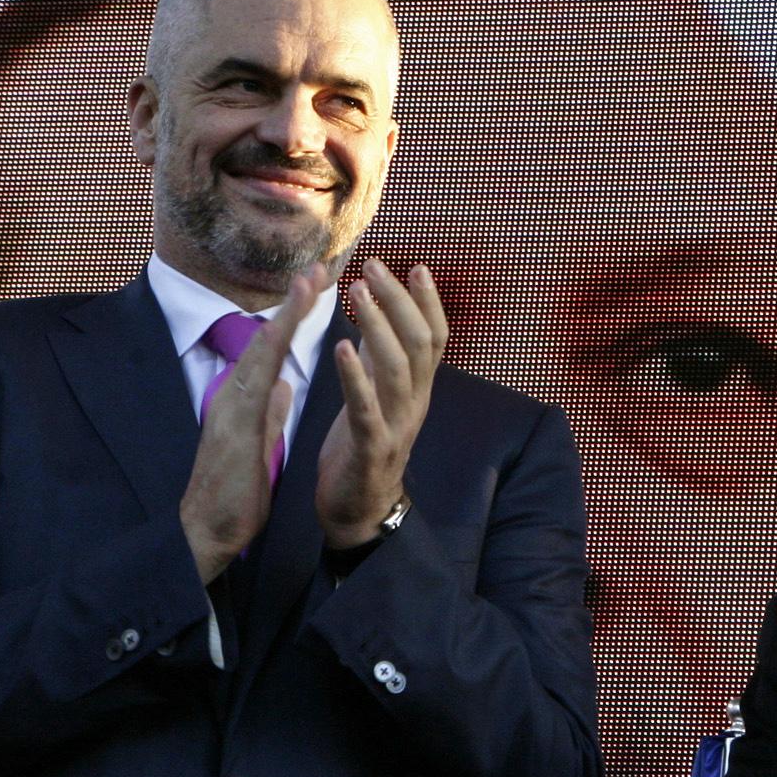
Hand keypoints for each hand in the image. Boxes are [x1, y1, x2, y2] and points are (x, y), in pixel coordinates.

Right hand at [178, 267, 323, 583]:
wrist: (208, 529)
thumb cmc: (235, 490)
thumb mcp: (259, 441)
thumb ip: (268, 411)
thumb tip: (282, 386)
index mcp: (245, 399)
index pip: (274, 350)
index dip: (296, 318)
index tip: (319, 288)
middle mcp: (233, 396)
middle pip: (265, 339)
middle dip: (292, 303)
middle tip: (316, 267)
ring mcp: (229, 409)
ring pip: (259, 353)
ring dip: (283, 317)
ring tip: (307, 285)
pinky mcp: (231, 429)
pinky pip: (252, 388)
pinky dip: (267, 360)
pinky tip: (281, 338)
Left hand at [317, 258, 444, 548]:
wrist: (359, 511)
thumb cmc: (363, 448)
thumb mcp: (379, 397)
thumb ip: (382, 360)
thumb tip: (382, 315)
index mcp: (417, 391)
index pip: (436, 339)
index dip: (430, 302)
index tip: (416, 265)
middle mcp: (415, 404)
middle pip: (421, 344)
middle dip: (400, 301)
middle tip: (376, 266)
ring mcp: (397, 426)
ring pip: (398, 368)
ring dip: (377, 325)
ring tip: (358, 292)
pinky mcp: (371, 448)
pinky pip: (367, 408)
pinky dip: (355, 376)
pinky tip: (340, 347)